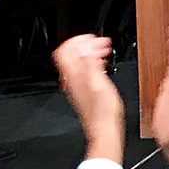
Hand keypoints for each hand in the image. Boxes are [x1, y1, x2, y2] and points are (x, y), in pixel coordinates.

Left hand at [52, 34, 123, 161]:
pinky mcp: (84, 91)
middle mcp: (72, 81)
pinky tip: (102, 65)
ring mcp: (77, 86)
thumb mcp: (100, 83)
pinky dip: (91, 63)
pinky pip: (83, 71)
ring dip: (88, 53)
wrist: (104, 129)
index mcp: (74, 76)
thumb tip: (86, 49)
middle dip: (84, 45)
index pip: (64, 52)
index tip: (88, 38)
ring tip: (102, 49)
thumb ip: (92, 65)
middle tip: (98, 42)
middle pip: (70, 56)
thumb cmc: (103, 112)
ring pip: (77, 63)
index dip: (75, 41)